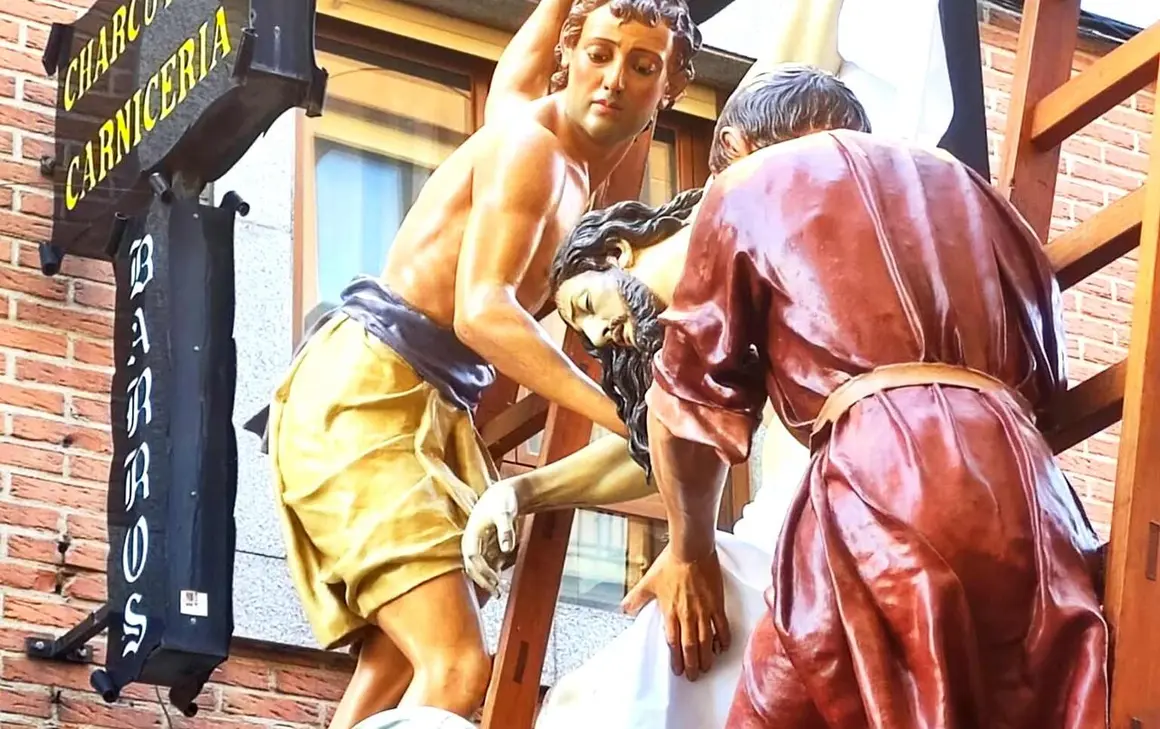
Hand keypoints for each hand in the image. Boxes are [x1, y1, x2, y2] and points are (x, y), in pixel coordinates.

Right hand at [461, 482, 519, 595]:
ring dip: (486, 581)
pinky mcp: (485, 548)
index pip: (473, 557)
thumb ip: (506, 529)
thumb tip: (507, 548)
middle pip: (472, 567)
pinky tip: (500, 582)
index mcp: (471, 533)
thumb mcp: (506, 512)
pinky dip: (491, 574)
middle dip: (483, 581)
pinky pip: (485, 565)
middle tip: (497, 593)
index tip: (495, 580)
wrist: (504, 494)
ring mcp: (478, 546)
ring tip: (500, 592)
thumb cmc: (503, 500)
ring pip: (477, 568)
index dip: (483, 571)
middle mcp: (471, 542)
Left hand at [621, 545, 730, 681]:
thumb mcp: (649, 581)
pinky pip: (722, 627)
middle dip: (692, 664)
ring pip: (706, 641)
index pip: (673, 642)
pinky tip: (722, 648)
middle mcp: (687, 616)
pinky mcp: (717, 604)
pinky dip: (723, 640)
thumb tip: (623, 609)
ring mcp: (704, 611)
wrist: (691, 550)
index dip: (676, 659)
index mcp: (671, 612)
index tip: (678, 670)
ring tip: (707, 668)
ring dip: (706, 657)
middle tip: (693, 677)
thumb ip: (637, 597)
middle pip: (690, 647)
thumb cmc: (670, 564)